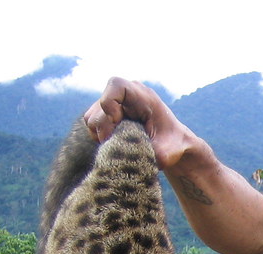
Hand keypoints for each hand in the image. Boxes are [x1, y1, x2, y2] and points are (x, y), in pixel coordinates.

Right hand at [83, 77, 203, 171]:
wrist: (171, 143)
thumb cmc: (171, 145)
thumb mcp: (166, 153)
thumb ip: (151, 154)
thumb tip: (128, 158)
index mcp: (141, 96)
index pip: (116, 85)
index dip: (109, 103)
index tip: (118, 122)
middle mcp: (125, 95)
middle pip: (99, 108)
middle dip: (106, 130)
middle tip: (120, 143)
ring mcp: (114, 104)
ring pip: (91, 118)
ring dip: (101, 135)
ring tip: (119, 144)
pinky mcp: (107, 115)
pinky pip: (92, 125)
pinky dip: (99, 136)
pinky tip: (115, 142)